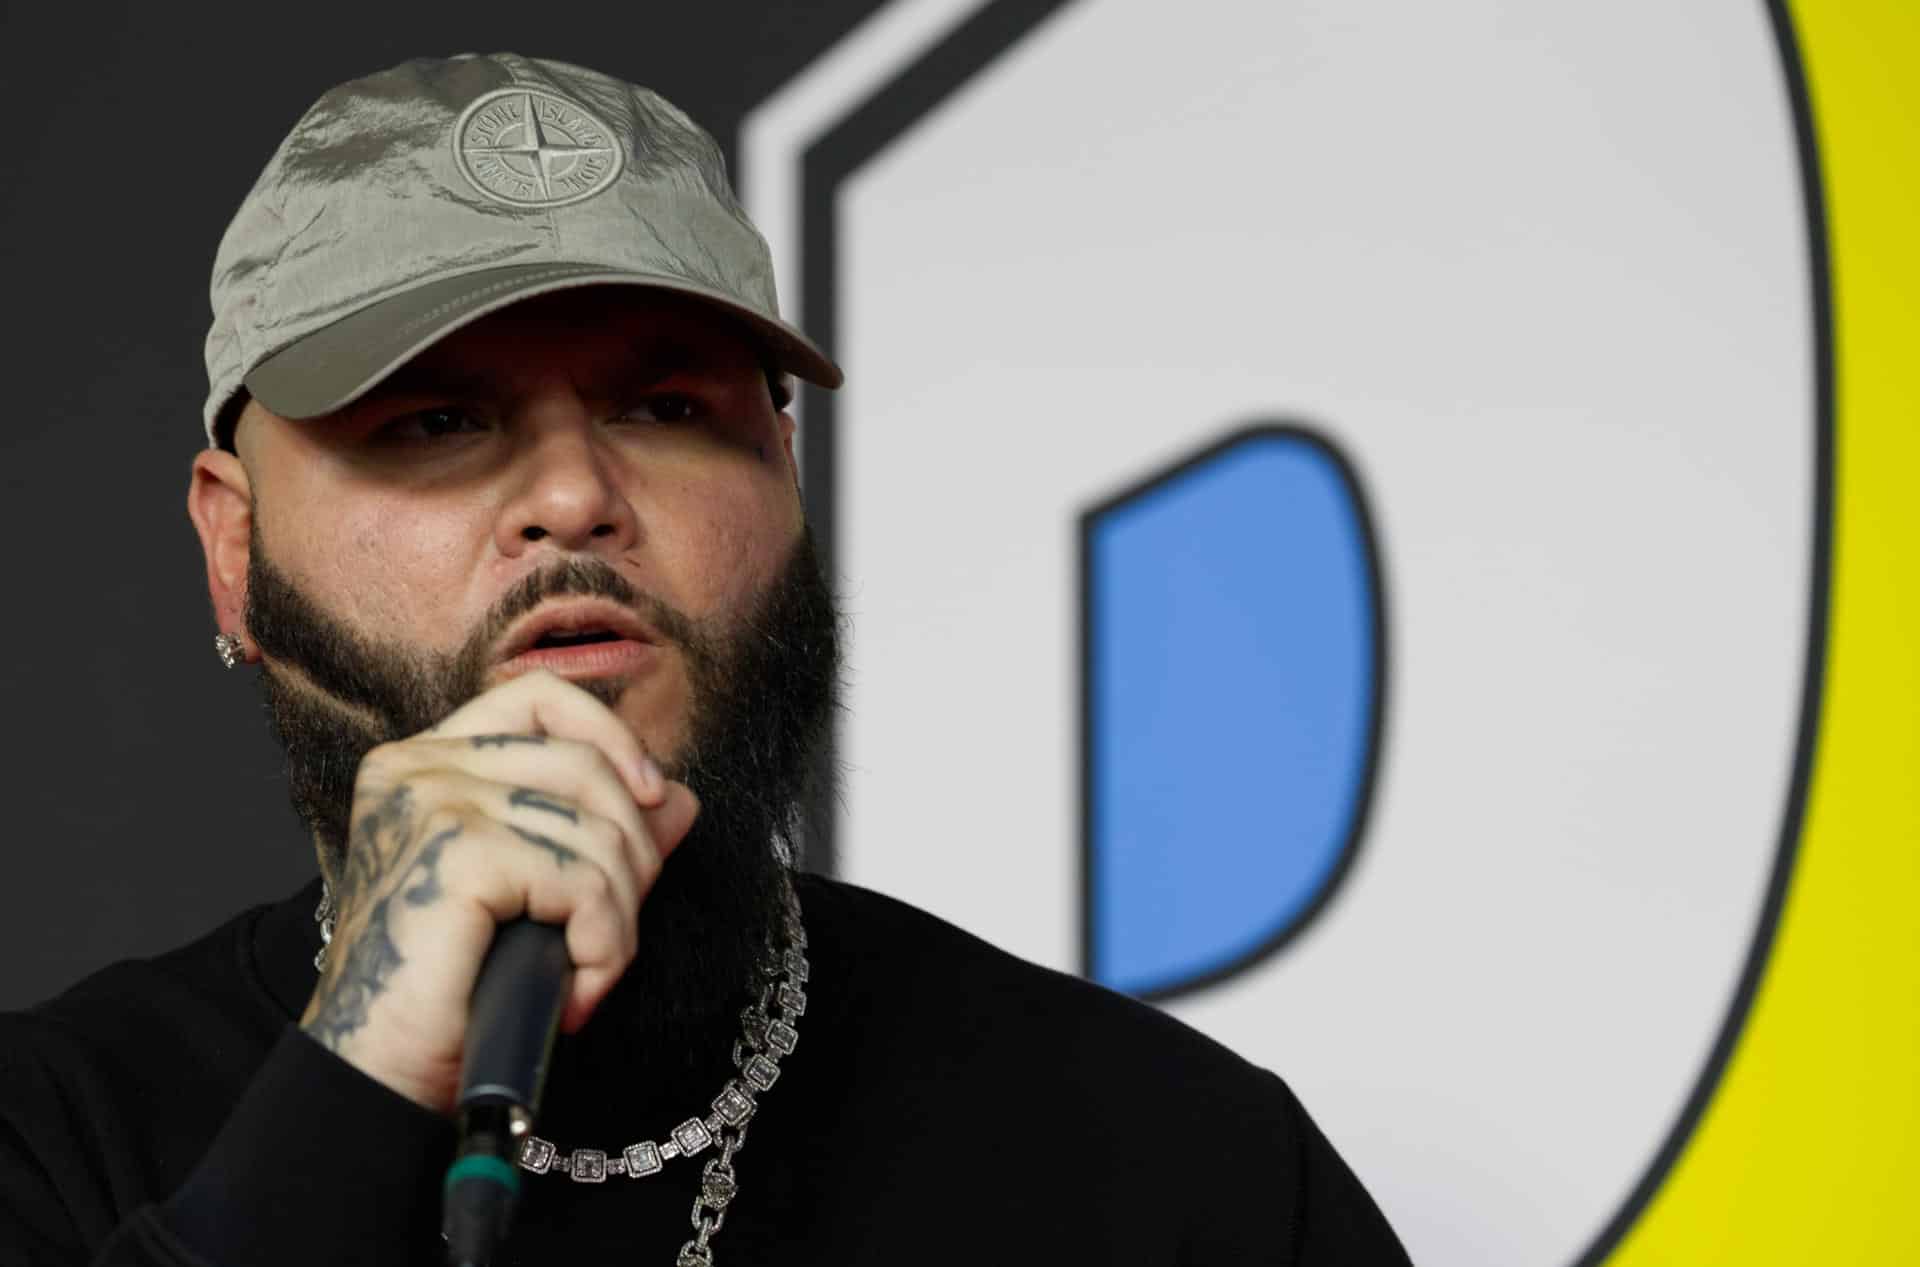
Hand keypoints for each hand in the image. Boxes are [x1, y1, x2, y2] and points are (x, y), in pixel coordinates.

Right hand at [298, 670, 700, 1113]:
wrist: (382, 1076)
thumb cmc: (449, 994)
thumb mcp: (536, 898)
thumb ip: (599, 835)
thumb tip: (680, 798)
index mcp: (425, 762)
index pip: (539, 697)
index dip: (610, 736)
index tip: (651, 796)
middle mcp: (418, 766)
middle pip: (585, 766)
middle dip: (631, 855)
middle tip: (610, 935)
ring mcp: (432, 802)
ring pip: (596, 828)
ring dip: (618, 918)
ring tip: (589, 975)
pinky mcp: (458, 851)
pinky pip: (585, 879)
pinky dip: (603, 945)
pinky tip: (575, 993)